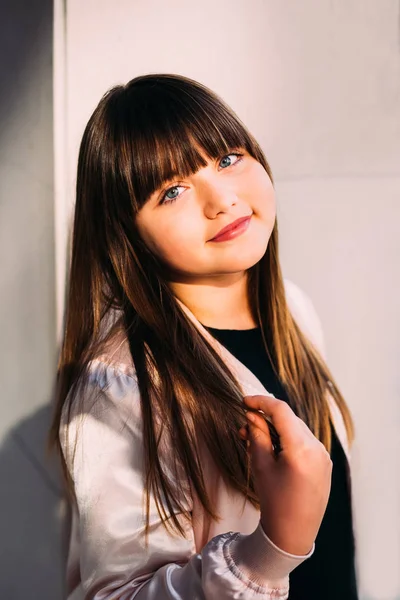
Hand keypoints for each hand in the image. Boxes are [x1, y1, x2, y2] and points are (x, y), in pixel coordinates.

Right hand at [238, 395, 331, 555]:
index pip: (281, 411)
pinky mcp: (324, 463)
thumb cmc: (274, 500)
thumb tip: (253, 415)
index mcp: (301, 448)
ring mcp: (323, 455)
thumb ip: (257, 435)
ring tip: (255, 440)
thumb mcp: (261, 465)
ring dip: (277, 429)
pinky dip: (288, 439)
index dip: (261, 402)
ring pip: (297, 429)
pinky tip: (273, 449)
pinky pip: (304, 441)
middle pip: (289, 419)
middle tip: (244, 427)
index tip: (244, 402)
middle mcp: (317, 448)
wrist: (294, 533)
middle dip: (266, 418)